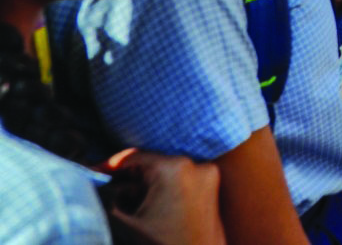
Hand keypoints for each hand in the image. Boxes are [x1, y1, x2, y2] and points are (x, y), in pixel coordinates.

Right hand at [101, 149, 223, 244]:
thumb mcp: (123, 226)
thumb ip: (104, 199)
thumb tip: (89, 185)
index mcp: (174, 168)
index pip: (132, 158)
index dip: (106, 167)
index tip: (87, 177)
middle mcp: (197, 166)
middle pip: (149, 166)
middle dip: (124, 182)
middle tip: (101, 197)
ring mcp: (209, 180)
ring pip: (163, 176)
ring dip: (140, 190)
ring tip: (122, 210)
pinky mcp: (212, 194)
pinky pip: (179, 186)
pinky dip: (159, 195)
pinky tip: (144, 216)